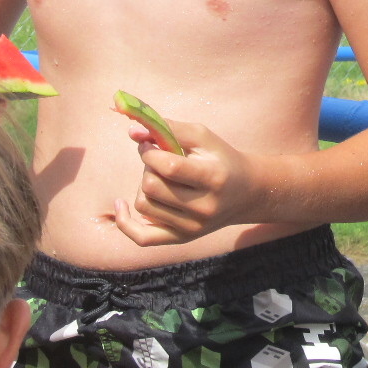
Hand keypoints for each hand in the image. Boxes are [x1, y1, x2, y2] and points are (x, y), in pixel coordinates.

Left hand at [112, 121, 267, 246]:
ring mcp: (192, 227)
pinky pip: (142, 237)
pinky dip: (125, 221)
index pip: (169, 167)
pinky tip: (121, 204)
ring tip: (159, 178)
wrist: (246, 193)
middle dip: (147, 167)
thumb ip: (169, 129)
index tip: (150, 144)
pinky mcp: (182, 238)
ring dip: (143, 186)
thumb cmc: (221, 158)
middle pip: (152, 186)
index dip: (150, 152)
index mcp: (213, 178)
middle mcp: (203, 207)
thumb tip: (133, 132)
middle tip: (157, 160)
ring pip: (144, 205)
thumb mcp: (202, 136)